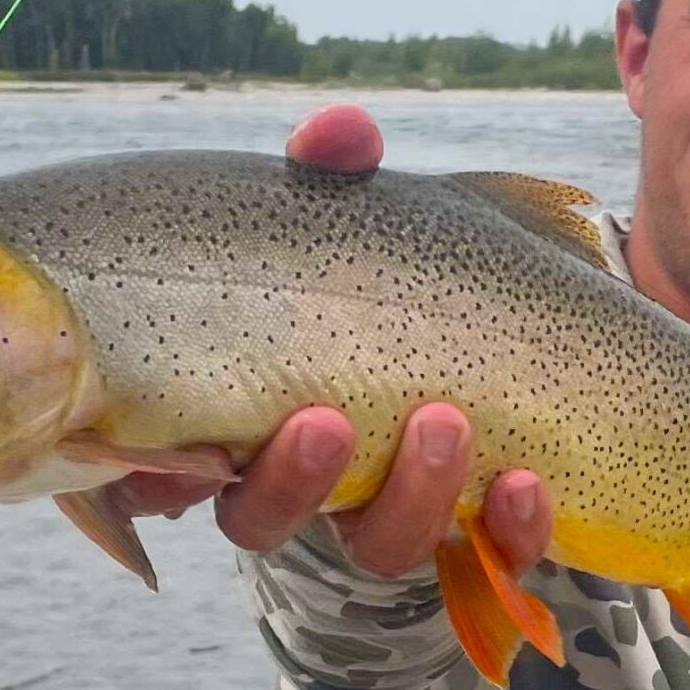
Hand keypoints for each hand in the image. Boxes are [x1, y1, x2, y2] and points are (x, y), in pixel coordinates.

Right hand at [97, 103, 553, 578]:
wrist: (526, 333)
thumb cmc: (397, 269)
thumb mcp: (361, 215)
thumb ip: (336, 176)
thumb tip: (339, 132)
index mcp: (242, 412)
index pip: (173, 466)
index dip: (162, 474)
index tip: (176, 453)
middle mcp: (305, 481)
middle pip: (267, 517)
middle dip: (293, 480)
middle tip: (325, 420)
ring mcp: (392, 514)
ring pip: (379, 544)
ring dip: (408, 492)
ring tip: (445, 422)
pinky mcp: (481, 533)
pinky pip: (489, 557)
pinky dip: (510, 528)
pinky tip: (527, 483)